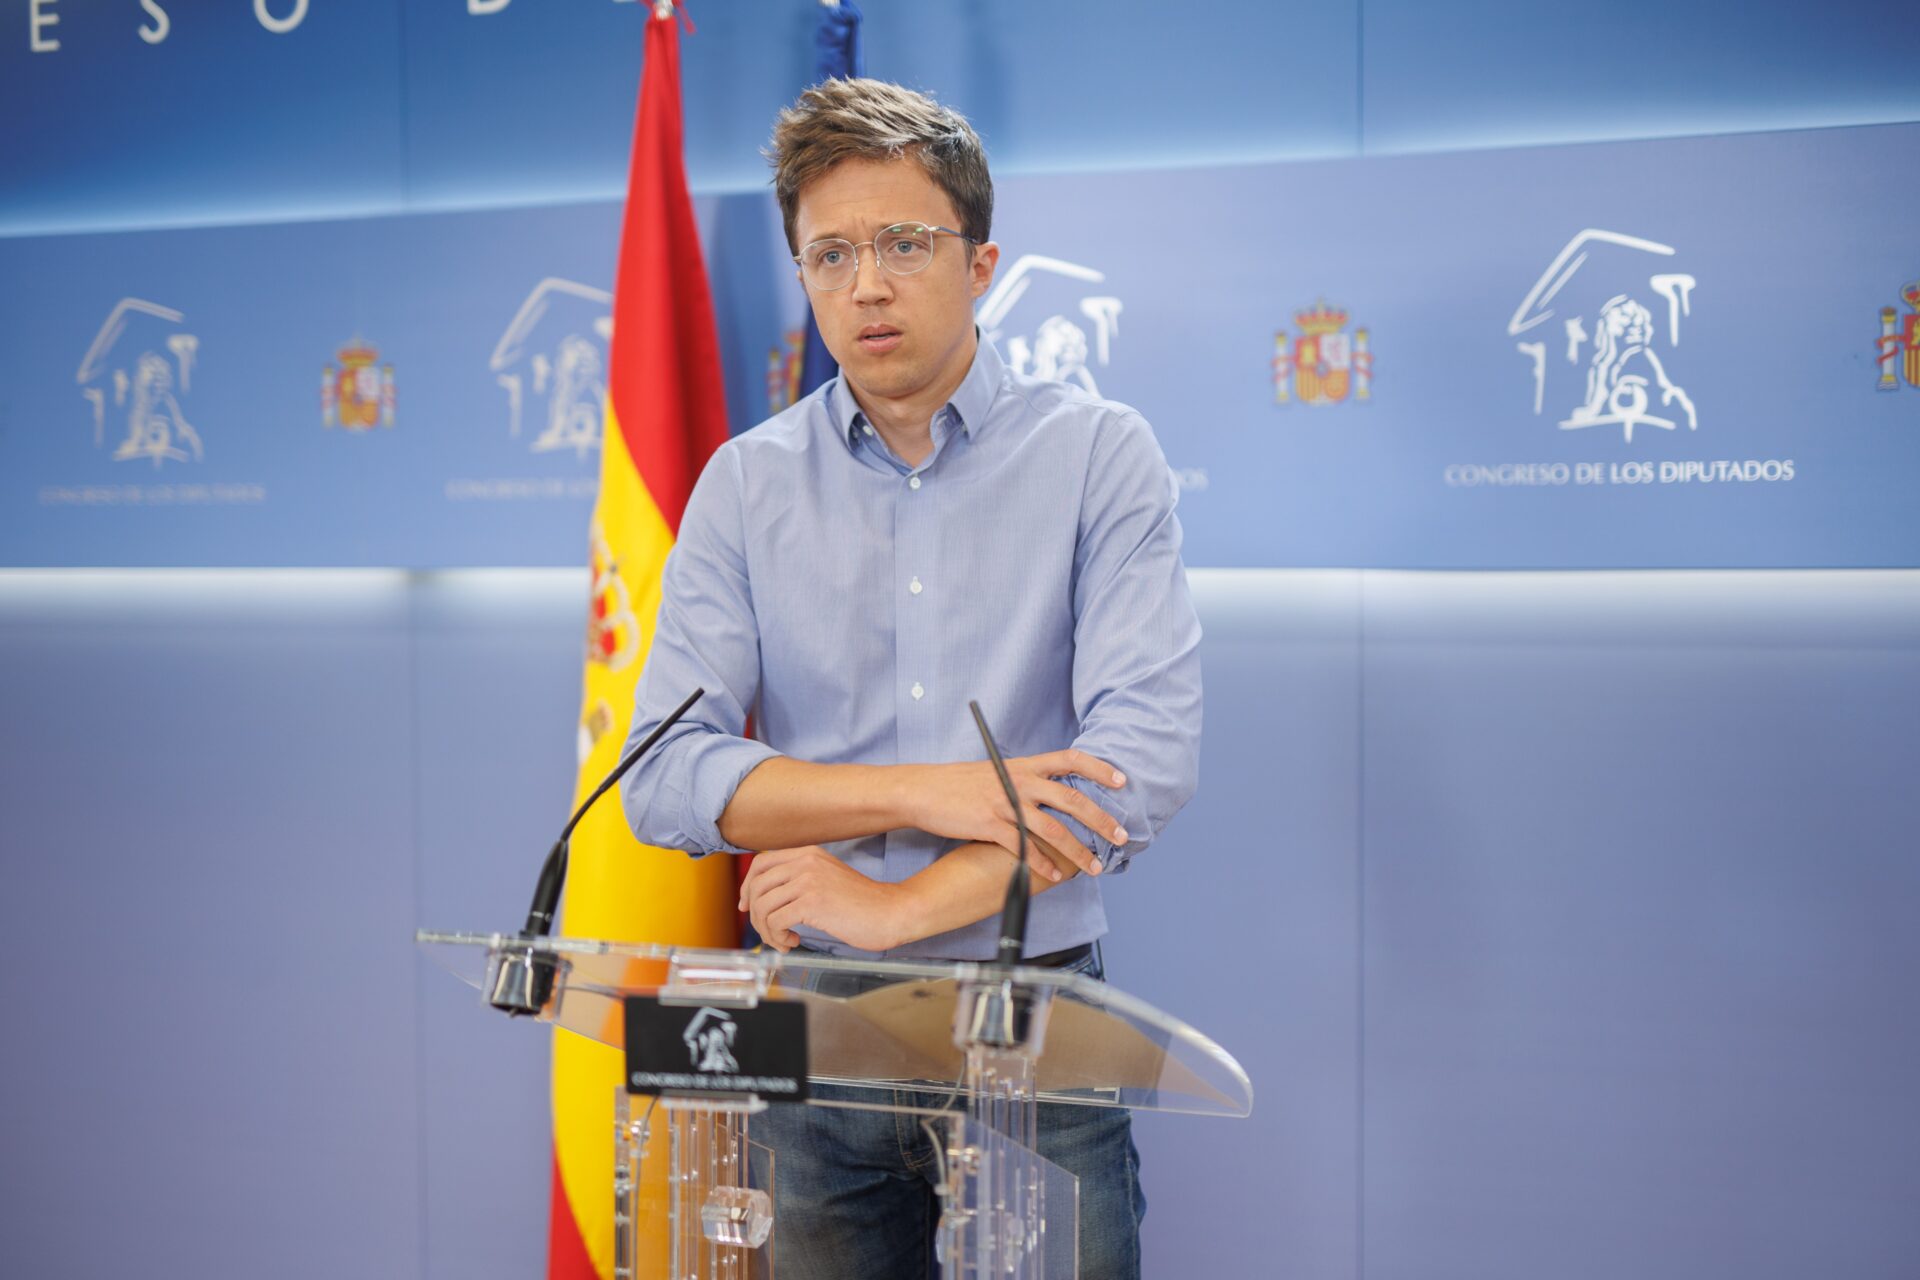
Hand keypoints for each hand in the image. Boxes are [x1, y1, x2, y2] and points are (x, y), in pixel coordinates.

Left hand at [739, 846, 904, 952]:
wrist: (891, 912)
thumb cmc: (863, 904)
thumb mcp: (828, 879)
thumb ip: (801, 879)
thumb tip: (767, 898)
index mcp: (808, 853)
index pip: (761, 863)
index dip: (748, 886)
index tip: (747, 906)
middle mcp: (805, 862)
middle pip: (757, 886)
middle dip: (755, 915)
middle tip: (769, 933)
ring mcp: (808, 880)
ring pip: (762, 906)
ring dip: (767, 931)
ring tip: (784, 940)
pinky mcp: (811, 902)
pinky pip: (775, 921)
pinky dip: (778, 937)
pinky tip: (795, 941)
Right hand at [908, 750, 1127, 881]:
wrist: (924, 790)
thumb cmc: (960, 783)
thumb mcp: (997, 771)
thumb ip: (1025, 779)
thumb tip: (1051, 791)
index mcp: (1024, 764)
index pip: (1070, 759)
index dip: (1099, 769)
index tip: (1122, 781)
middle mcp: (1019, 780)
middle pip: (1071, 798)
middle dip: (1101, 819)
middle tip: (1122, 836)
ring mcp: (1005, 802)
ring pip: (1052, 828)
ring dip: (1077, 850)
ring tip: (1094, 867)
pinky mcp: (989, 824)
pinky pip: (1022, 847)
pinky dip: (1042, 863)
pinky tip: (1055, 875)